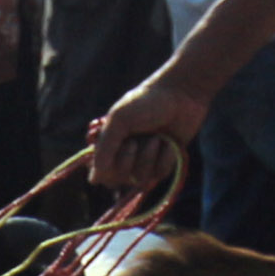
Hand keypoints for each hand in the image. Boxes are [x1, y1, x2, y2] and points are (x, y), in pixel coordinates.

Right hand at [90, 76, 206, 193]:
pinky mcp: (163, 164)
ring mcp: (144, 162)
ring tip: (157, 137)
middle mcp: (124, 156)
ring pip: (139, 179)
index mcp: (109, 144)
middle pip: (116, 180)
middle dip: (127, 160)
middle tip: (134, 141)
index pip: (99, 172)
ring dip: (148, 157)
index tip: (115, 150)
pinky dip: (165, 157)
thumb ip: (105, 148)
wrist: (180, 95)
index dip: (105, 167)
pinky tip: (169, 141)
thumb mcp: (119, 120)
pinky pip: (159, 174)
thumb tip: (94, 179)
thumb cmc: (146, 103)